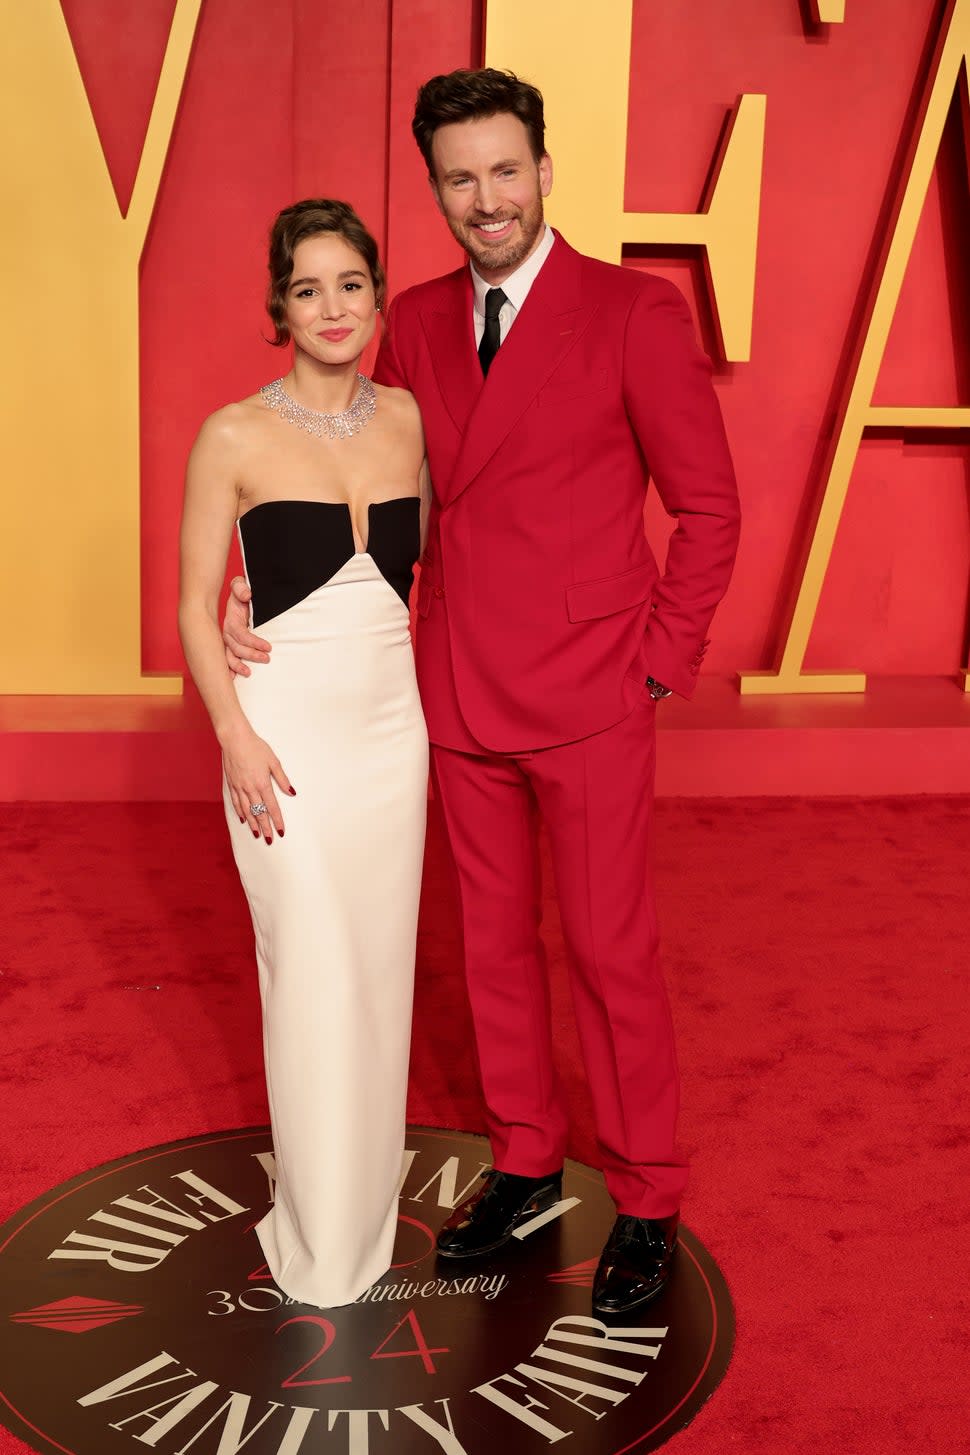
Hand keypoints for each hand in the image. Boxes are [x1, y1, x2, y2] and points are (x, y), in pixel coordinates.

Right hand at [221, 724, 294, 841]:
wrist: (234, 739)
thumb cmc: (255, 747)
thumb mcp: (273, 761)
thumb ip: (282, 779)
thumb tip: (292, 792)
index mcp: (263, 783)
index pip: (272, 807)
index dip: (277, 821)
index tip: (281, 831)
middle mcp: (250, 788)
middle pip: (259, 813)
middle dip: (265, 828)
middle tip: (269, 840)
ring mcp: (239, 787)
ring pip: (247, 810)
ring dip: (252, 824)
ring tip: (257, 834)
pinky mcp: (232, 784)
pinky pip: (236, 802)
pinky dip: (240, 812)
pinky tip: (243, 819)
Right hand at [224, 577, 271, 676]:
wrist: (240, 595)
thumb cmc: (242, 591)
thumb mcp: (241, 585)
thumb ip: (241, 587)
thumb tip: (247, 594)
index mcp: (231, 619)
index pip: (240, 634)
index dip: (253, 641)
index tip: (268, 647)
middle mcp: (227, 631)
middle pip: (235, 647)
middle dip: (250, 655)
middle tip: (267, 659)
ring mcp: (228, 639)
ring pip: (229, 655)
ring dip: (238, 665)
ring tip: (249, 674)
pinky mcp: (231, 644)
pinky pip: (227, 658)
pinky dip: (230, 669)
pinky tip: (234, 678)